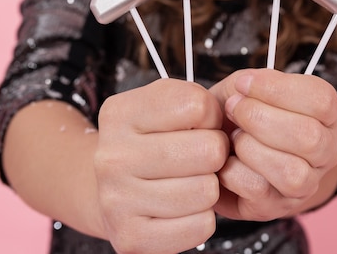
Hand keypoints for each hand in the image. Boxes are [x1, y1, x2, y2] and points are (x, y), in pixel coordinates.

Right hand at [94, 78, 228, 253]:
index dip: (211, 115)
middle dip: (215, 152)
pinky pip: (201, 226)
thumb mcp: (167, 103)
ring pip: (207, 190)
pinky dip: (202, 217)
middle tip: (200, 156)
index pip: (198, 106)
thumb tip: (223, 123)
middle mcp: (113, 157)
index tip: (198, 124)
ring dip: (209, 186)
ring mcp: (117, 200)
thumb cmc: (152, 139)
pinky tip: (184, 207)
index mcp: (121, 114)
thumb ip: (196, 98)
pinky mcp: (131, 238)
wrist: (114, 188)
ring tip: (190, 180)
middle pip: (209, 150)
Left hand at [210, 69, 336, 220]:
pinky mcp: (278, 206)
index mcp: (328, 114)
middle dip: (261, 118)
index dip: (278, 89)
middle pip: (310, 137)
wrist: (232, 151)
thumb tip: (246, 86)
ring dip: (251, 148)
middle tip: (233, 108)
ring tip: (233, 136)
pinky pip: (260, 192)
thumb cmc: (246, 113)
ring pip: (292, 172)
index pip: (321, 100)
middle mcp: (327, 151)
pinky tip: (227, 159)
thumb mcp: (252, 87)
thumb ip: (254, 82)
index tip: (243, 83)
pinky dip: (234, 172)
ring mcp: (307, 184)